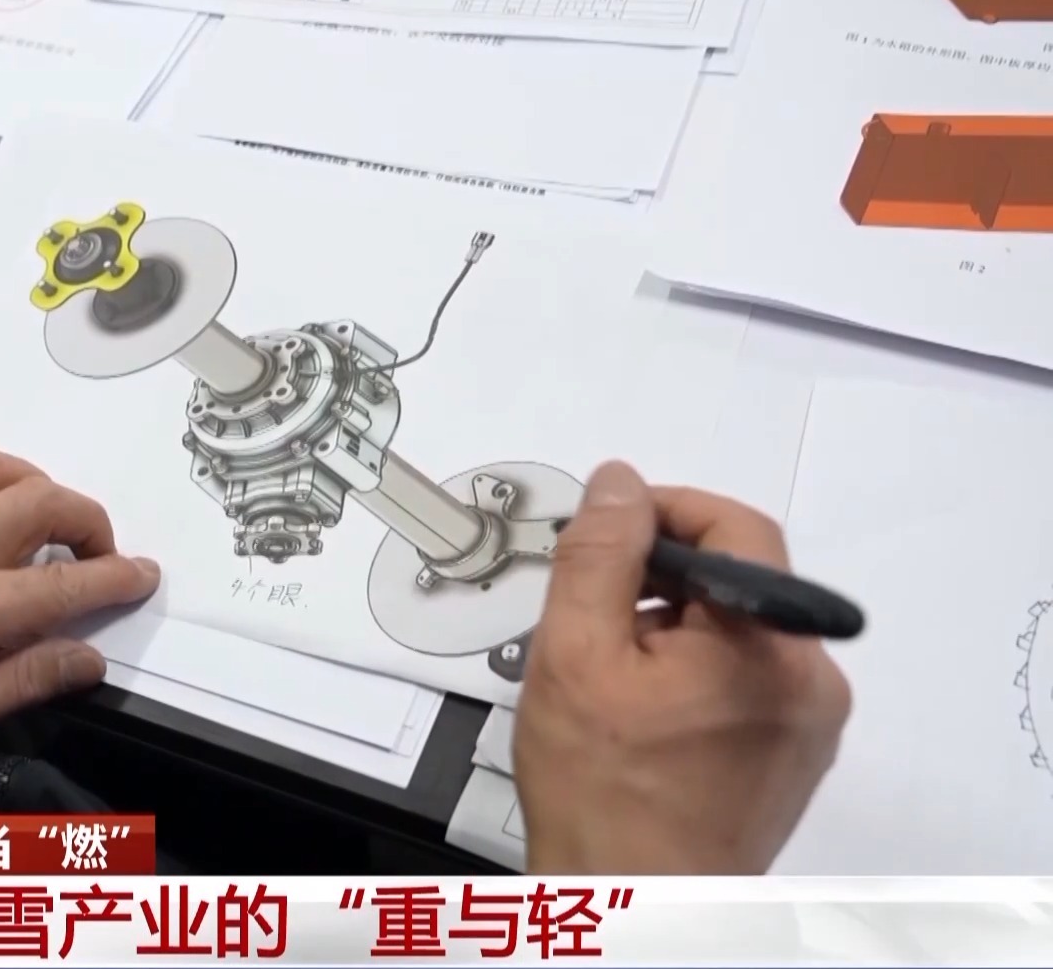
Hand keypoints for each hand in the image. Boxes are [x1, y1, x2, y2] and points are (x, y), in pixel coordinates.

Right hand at [513, 461, 850, 873]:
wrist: (632, 903)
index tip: (605, 531)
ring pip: (742, 631)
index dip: (665, 511)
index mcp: (770, 647)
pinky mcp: (795, 756)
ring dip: (677, 628)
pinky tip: (642, 711)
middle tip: (591, 613)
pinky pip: (751, 681)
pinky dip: (698, 672)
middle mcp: (813, 681)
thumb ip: (599, 557)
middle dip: (662, 579)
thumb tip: (619, 483)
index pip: (736, 526)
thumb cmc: (600, 790)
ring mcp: (811, 725)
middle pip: (740, 581)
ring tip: (610, 675)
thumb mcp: (574, 654)